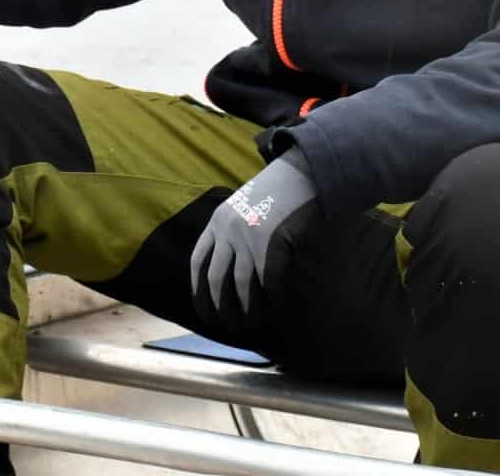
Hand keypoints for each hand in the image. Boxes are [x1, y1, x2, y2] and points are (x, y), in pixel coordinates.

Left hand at [190, 148, 319, 330]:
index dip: (198, 289)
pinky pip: (269, 282)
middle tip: (227, 326)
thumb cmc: (275, 192)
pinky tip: (276, 309)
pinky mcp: (271, 245)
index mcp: (217, 221)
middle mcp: (227, 230)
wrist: (301, 173)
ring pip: (242, 286)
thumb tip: (230, 269)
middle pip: (216, 279)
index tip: (203, 309)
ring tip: (252, 325)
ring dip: (247, 310)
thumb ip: (232, 231)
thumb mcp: (243, 206)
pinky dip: (272, 300)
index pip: (197, 261)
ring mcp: (248, 238)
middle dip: (219, 307)